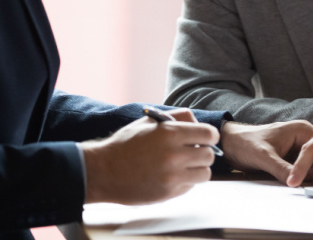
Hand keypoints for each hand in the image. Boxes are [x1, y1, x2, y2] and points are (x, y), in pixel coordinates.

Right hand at [81, 108, 218, 204]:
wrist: (103, 171)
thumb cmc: (125, 144)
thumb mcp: (148, 121)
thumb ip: (176, 117)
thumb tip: (197, 122)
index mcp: (170, 133)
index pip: (209, 134)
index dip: (209, 136)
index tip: (204, 138)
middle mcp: (174, 155)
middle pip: (209, 156)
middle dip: (202, 153)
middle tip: (191, 153)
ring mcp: (172, 177)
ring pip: (205, 174)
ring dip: (197, 169)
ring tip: (183, 166)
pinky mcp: (168, 194)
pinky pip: (190, 187)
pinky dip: (185, 182)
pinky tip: (170, 176)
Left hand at [220, 120, 312, 184]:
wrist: (230, 144)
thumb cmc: (245, 143)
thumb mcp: (264, 157)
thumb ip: (281, 169)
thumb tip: (297, 183)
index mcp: (302, 130)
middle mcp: (304, 138)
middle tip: (311, 185)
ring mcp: (299, 149)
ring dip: (311, 176)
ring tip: (305, 186)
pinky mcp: (293, 159)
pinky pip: (304, 170)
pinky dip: (304, 178)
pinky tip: (300, 184)